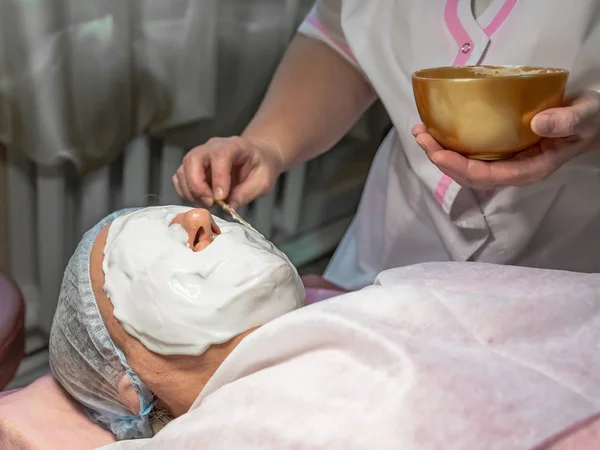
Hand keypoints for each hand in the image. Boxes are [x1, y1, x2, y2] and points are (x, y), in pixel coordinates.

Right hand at [173, 136, 284, 208]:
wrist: (257, 158)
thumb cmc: (261, 166)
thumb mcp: (264, 180)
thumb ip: (247, 193)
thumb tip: (229, 206)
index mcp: (234, 146)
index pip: (219, 157)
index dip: (218, 178)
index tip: (221, 198)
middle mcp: (212, 147)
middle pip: (192, 159)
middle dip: (197, 186)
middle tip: (210, 203)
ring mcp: (200, 156)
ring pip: (183, 170)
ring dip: (191, 192)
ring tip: (209, 203)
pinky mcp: (193, 167)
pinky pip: (180, 178)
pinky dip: (185, 192)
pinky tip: (201, 199)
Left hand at [413, 90, 599, 188]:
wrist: (592, 120)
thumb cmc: (589, 119)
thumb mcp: (584, 117)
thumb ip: (566, 122)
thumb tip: (538, 124)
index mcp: (531, 168)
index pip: (489, 176)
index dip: (461, 168)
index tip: (438, 154)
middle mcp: (513, 169)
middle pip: (470, 175)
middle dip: (442, 159)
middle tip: (421, 136)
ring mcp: (505, 161)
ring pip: (466, 166)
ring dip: (440, 152)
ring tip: (421, 132)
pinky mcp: (501, 150)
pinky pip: (471, 153)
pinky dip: (451, 144)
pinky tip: (437, 130)